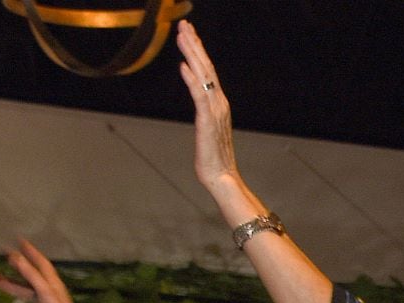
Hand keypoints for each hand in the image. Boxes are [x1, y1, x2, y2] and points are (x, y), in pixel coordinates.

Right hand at [0, 239, 113, 302]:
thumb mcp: (44, 292)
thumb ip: (31, 275)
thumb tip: (16, 257)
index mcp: (53, 285)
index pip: (41, 263)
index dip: (31, 252)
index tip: (20, 241)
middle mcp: (51, 294)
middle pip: (33, 278)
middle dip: (20, 268)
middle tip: (6, 260)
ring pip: (29, 296)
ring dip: (16, 289)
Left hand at [174, 22, 251, 215]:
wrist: (221, 178)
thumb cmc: (212, 157)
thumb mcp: (207, 129)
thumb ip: (204, 111)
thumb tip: (199, 98)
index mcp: (219, 104)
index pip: (208, 71)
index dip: (199, 50)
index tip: (190, 32)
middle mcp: (219, 103)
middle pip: (206, 67)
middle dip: (195, 44)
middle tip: (185, 24)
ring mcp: (214, 111)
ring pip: (203, 76)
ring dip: (192, 54)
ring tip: (182, 35)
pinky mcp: (207, 122)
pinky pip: (198, 96)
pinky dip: (191, 80)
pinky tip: (183, 66)